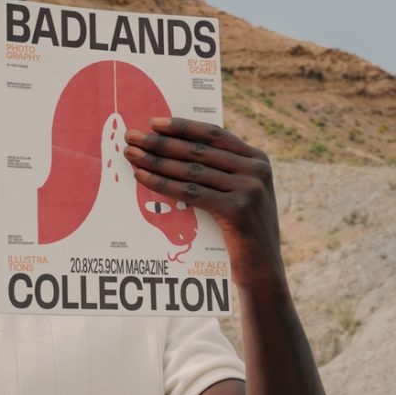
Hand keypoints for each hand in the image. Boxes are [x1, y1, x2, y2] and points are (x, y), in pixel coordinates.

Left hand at [123, 118, 284, 288]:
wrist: (264, 271)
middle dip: (161, 142)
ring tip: (131, 154)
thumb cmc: (243, 232)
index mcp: (258, 159)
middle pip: (198, 150)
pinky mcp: (237, 210)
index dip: (182, 126)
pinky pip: (190, 193)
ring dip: (156, 160)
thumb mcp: (239, 194)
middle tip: (131, 136)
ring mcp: (249, 189)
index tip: (154, 122)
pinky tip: (142, 177)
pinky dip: (163, 184)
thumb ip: (221, 172)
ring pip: (191, 170)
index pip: (214, 134)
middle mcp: (257, 170)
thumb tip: (175, 150)